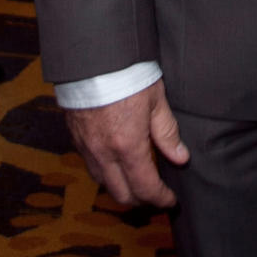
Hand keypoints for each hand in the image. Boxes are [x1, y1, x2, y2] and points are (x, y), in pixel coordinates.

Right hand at [66, 81, 188, 208]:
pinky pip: (90, 165)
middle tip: (155, 192)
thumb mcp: (155, 99)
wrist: (92, 56)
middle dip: (141, 199)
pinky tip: (115, 160)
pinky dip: (105, 171)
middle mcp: (104, 154)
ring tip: (136, 177)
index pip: (145, 188)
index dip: (160, 198)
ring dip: (121, 187)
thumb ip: (167, 132)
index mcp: (128, 146)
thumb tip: (180, 157)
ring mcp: (87, 147)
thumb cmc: (126, 73)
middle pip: (122, 194)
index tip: (170, 199)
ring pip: (103, 182)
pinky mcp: (75, 138)